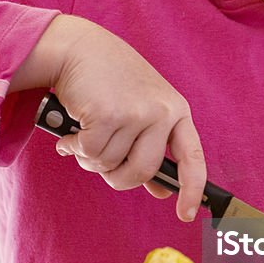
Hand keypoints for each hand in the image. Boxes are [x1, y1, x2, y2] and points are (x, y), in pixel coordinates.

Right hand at [11, 15, 205, 219]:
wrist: (77, 47)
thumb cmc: (109, 82)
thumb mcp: (140, 110)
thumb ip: (150, 148)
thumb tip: (161, 190)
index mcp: (176, 111)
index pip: (192, 158)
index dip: (191, 190)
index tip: (186, 214)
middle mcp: (162, 111)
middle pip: (142, 172)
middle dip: (115, 177)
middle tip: (98, 164)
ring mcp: (137, 112)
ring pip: (111, 165)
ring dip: (90, 159)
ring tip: (83, 134)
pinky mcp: (108, 114)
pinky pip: (91, 153)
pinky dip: (75, 148)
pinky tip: (71, 131)